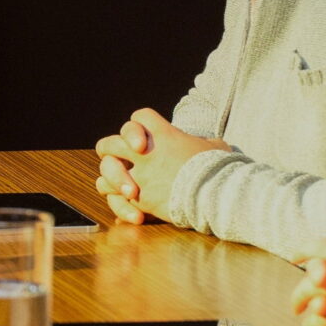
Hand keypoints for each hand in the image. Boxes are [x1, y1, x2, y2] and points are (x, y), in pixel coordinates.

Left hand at [93, 108, 227, 223]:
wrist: (215, 195)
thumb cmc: (218, 169)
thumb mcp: (214, 147)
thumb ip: (202, 143)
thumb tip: (207, 145)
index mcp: (164, 135)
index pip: (140, 117)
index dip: (140, 125)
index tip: (146, 138)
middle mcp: (146, 153)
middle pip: (110, 143)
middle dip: (111, 150)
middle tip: (120, 159)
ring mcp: (140, 176)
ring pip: (106, 173)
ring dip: (112, 179)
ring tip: (124, 186)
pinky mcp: (140, 199)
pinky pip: (117, 199)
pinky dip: (121, 205)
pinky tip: (132, 208)